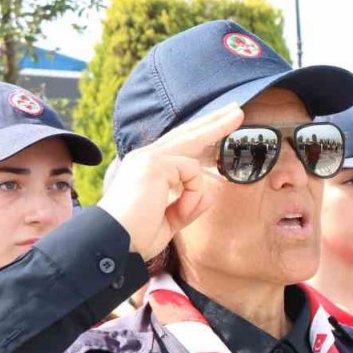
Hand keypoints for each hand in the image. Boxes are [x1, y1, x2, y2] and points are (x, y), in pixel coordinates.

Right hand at [99, 104, 244, 259]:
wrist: (115, 242)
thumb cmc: (138, 235)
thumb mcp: (169, 219)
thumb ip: (187, 204)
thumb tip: (207, 193)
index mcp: (148, 169)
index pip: (178, 146)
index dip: (199, 135)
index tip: (218, 126)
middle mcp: (147, 157)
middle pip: (187, 132)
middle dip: (214, 120)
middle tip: (237, 109)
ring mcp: (150, 157)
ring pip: (193, 141)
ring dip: (214, 139)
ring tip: (228, 130)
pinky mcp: (156, 164)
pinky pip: (194, 174)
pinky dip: (193, 196)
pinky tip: (178, 210)